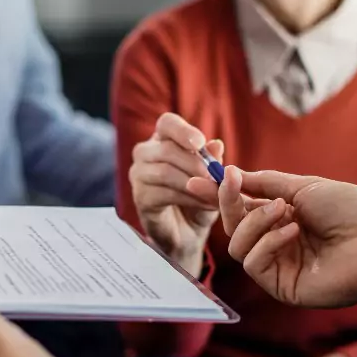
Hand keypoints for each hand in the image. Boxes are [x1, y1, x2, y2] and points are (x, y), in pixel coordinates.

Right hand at [129, 113, 223, 274]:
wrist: (188, 232)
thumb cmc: (198, 197)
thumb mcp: (211, 178)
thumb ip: (212, 161)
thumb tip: (216, 145)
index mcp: (163, 140)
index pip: (167, 123)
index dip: (182, 131)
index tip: (200, 143)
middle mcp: (145, 153)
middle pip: (166, 149)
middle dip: (195, 164)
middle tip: (217, 178)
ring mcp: (138, 175)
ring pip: (164, 171)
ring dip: (195, 184)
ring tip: (216, 195)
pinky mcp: (140, 198)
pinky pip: (164, 193)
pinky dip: (190, 199)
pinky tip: (206, 205)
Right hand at [189, 167, 356, 307]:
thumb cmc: (349, 209)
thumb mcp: (301, 186)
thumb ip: (262, 183)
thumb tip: (230, 174)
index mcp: (281, 219)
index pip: (240, 208)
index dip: (219, 195)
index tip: (199, 179)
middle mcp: (275, 242)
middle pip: (232, 226)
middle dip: (227, 203)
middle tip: (229, 184)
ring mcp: (277, 265)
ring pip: (237, 245)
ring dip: (255, 222)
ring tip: (284, 211)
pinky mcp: (280, 285)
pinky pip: (253, 262)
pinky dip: (268, 243)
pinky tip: (292, 232)